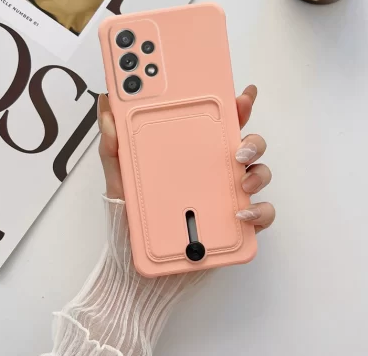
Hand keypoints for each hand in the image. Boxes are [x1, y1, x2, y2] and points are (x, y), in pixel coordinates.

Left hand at [97, 85, 274, 233]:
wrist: (137, 270)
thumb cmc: (130, 222)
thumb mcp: (119, 181)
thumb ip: (113, 146)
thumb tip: (106, 107)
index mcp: (191, 157)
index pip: (216, 125)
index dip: (232, 108)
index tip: (239, 96)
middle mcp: (213, 173)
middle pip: (245, 145)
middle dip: (252, 139)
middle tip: (239, 146)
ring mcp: (227, 198)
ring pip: (258, 174)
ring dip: (258, 173)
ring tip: (242, 181)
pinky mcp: (236, 227)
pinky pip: (261, 215)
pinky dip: (259, 211)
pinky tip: (241, 213)